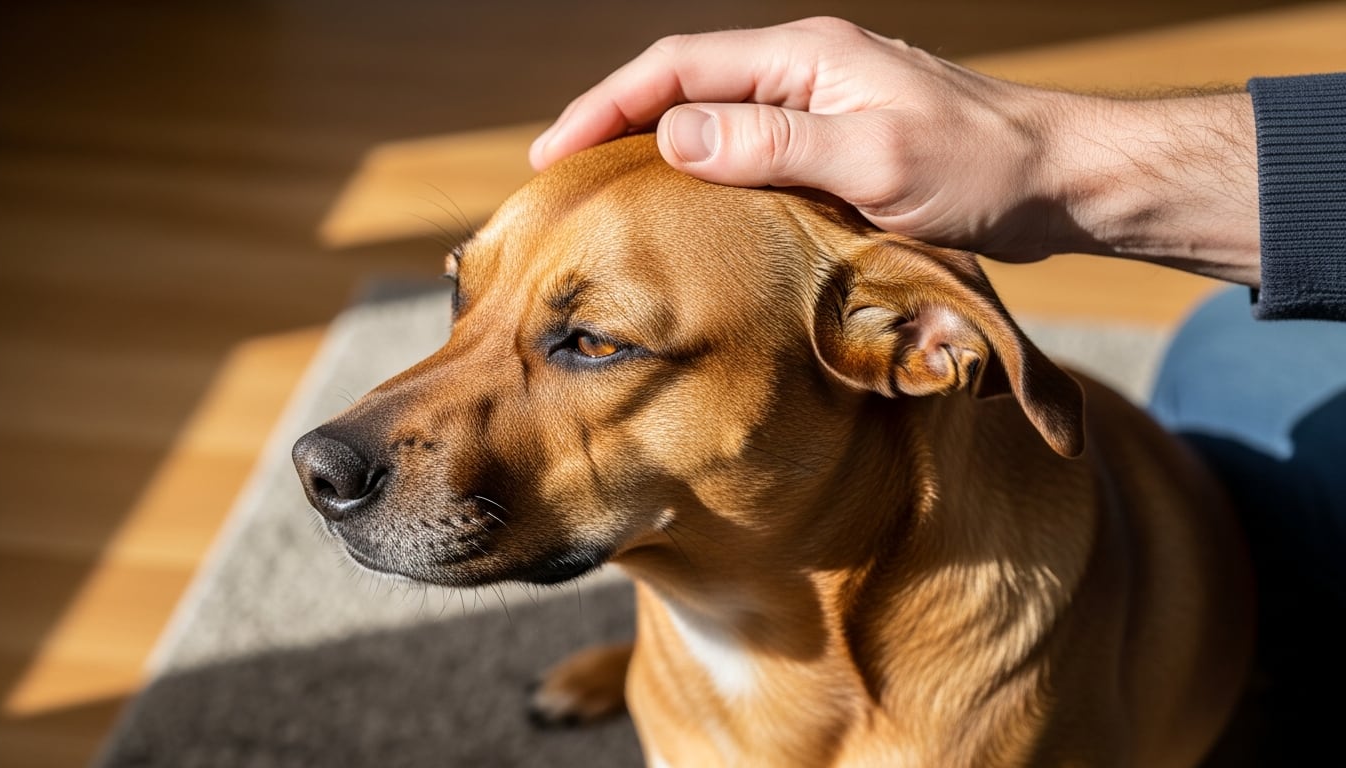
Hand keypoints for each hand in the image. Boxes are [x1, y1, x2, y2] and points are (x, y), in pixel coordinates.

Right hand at [530, 17, 1259, 282]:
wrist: (1055, 180)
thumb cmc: (979, 169)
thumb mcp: (874, 161)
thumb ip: (773, 145)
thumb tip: (674, 135)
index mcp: (805, 56)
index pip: (678, 66)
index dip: (608, 105)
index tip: (555, 152)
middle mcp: (806, 68)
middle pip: (686, 82)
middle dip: (618, 122)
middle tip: (565, 175)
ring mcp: (822, 102)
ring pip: (715, 115)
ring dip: (657, 146)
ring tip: (607, 193)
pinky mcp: (838, 139)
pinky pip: (750, 145)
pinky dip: (705, 169)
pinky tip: (688, 206)